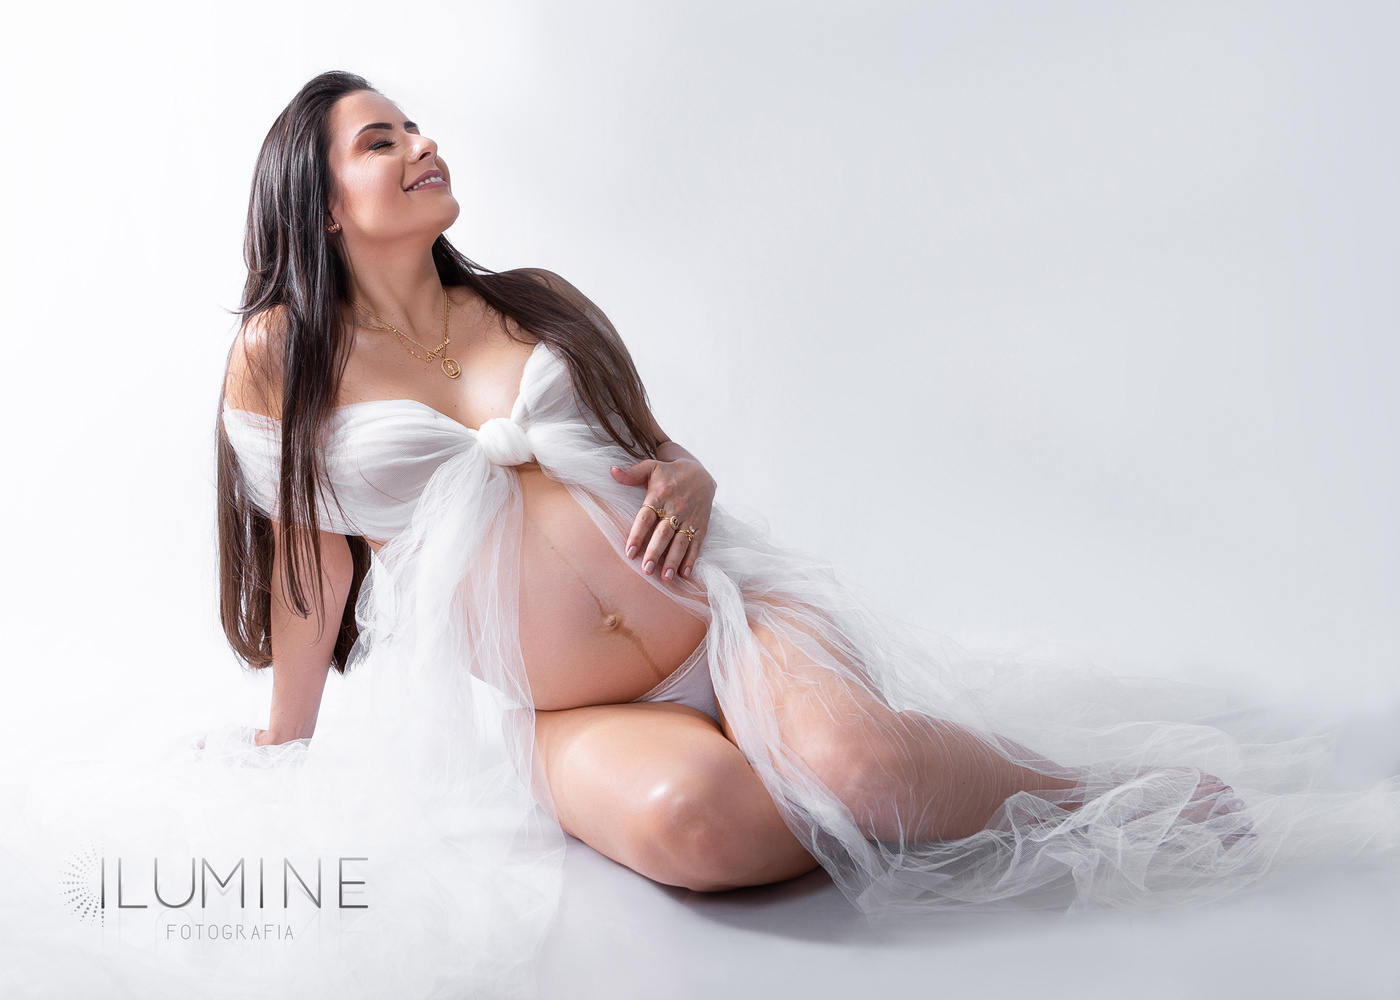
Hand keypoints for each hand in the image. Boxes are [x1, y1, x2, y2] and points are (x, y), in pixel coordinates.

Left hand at [611, 457, 715, 582]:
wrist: (700, 472)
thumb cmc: (669, 473)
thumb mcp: (651, 467)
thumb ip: (631, 473)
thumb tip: (611, 471)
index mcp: (660, 495)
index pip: (646, 517)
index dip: (638, 534)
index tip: (629, 551)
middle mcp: (675, 508)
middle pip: (663, 533)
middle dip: (655, 553)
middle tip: (646, 571)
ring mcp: (690, 518)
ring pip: (680, 542)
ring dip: (673, 560)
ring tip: (665, 578)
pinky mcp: (701, 525)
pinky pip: (696, 543)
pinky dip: (691, 559)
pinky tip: (685, 573)